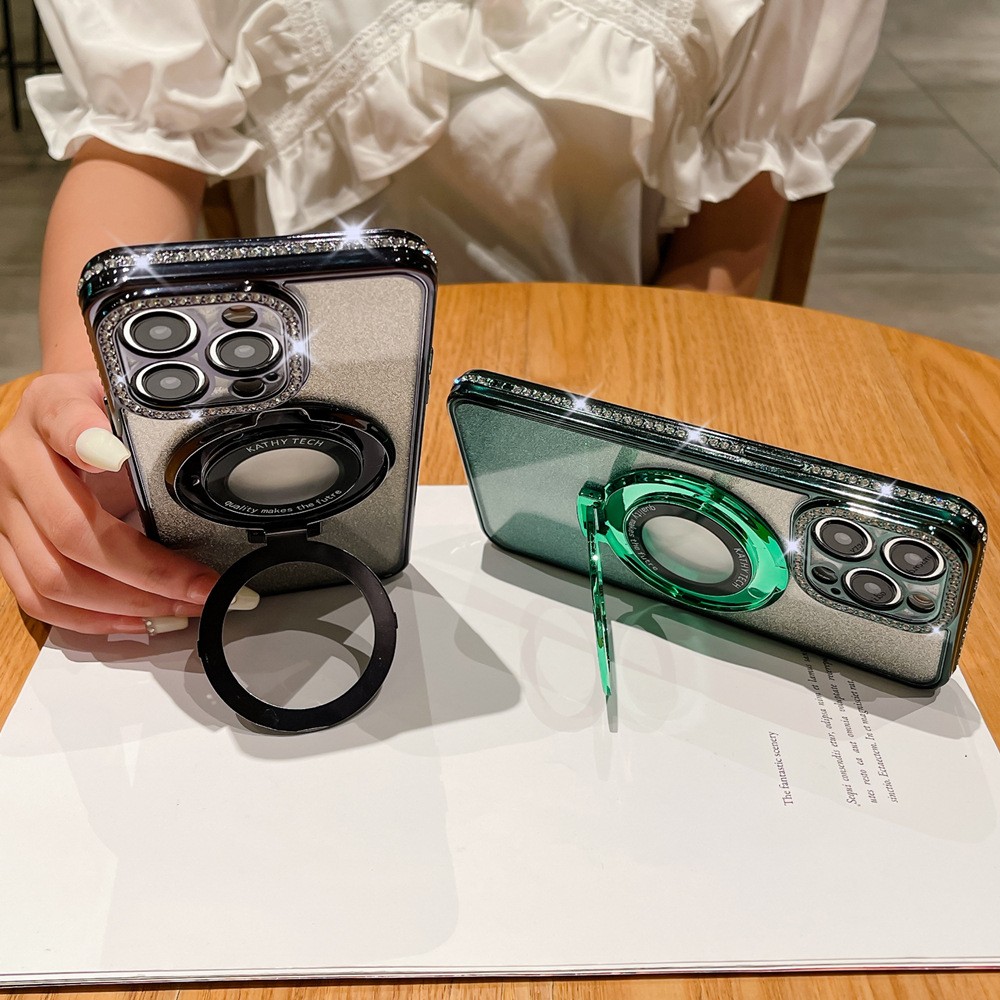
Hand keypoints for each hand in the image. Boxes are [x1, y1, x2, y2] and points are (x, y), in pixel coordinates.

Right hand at [0, 371, 222, 633]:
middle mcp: (16, 463)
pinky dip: (92, 619)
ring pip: (54, 578)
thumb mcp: (122, 390)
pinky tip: (138, 619)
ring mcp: (4, 512)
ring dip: (126, 605)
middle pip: (71, 532)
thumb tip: (118, 449)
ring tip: (181, 609)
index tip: (114, 456)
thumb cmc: (103, 406)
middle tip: (201, 587)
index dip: (85, 440)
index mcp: (48, 411)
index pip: (64, 423)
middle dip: (147, 571)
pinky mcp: (8, 547)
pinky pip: (37, 598)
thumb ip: (135, 408)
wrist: (69, 413)